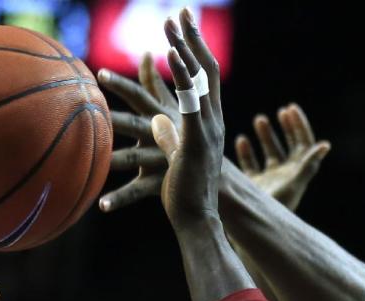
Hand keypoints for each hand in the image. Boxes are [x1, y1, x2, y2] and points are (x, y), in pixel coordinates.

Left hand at [97, 53, 177, 211]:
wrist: (217, 183)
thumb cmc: (188, 140)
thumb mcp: (175, 110)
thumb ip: (154, 84)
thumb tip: (145, 54)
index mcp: (165, 117)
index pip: (142, 96)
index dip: (121, 85)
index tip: (100, 74)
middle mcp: (163, 136)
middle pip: (136, 124)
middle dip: (116, 117)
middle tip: (95, 104)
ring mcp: (160, 160)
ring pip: (133, 158)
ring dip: (112, 159)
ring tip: (92, 160)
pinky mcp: (159, 183)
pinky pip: (136, 191)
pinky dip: (119, 198)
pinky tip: (101, 205)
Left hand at [149, 11, 224, 230]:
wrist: (198, 217)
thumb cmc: (185, 189)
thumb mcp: (176, 154)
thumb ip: (167, 133)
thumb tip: (155, 121)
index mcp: (206, 122)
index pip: (204, 77)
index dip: (195, 48)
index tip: (182, 21)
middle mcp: (209, 121)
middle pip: (204, 71)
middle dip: (192, 40)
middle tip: (178, 12)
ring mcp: (203, 130)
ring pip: (195, 82)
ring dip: (182, 50)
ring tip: (170, 23)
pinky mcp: (192, 141)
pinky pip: (186, 102)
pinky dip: (179, 75)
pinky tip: (167, 53)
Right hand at [235, 105, 330, 210]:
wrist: (257, 228)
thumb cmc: (277, 206)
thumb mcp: (294, 183)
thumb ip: (308, 165)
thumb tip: (325, 145)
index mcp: (298, 171)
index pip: (303, 143)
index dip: (299, 125)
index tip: (290, 108)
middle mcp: (285, 174)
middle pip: (289, 146)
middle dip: (286, 128)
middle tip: (281, 112)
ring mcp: (269, 179)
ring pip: (270, 153)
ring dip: (266, 136)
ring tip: (260, 119)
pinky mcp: (253, 185)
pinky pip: (251, 165)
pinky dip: (247, 152)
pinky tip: (241, 140)